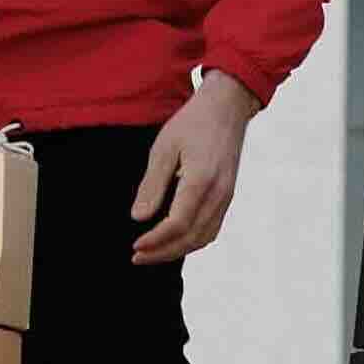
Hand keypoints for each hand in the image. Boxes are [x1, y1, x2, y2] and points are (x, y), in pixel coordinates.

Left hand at [130, 72, 253, 266]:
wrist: (227, 107)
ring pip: (204, 237)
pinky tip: (175, 239)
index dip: (155, 240)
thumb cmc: (193, 122)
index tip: (135, 246)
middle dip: (163, 252)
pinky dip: (193, 240)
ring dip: (178, 250)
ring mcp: (226, 196)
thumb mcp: (164, 147)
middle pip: (191, 237)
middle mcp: (218, 193)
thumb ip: (152, 184)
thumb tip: (139, 218)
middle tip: (137, 256)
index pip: (177, 224)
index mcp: (201, 180)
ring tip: (154, 253)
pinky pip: (212, 227)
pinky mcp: (228, 195)